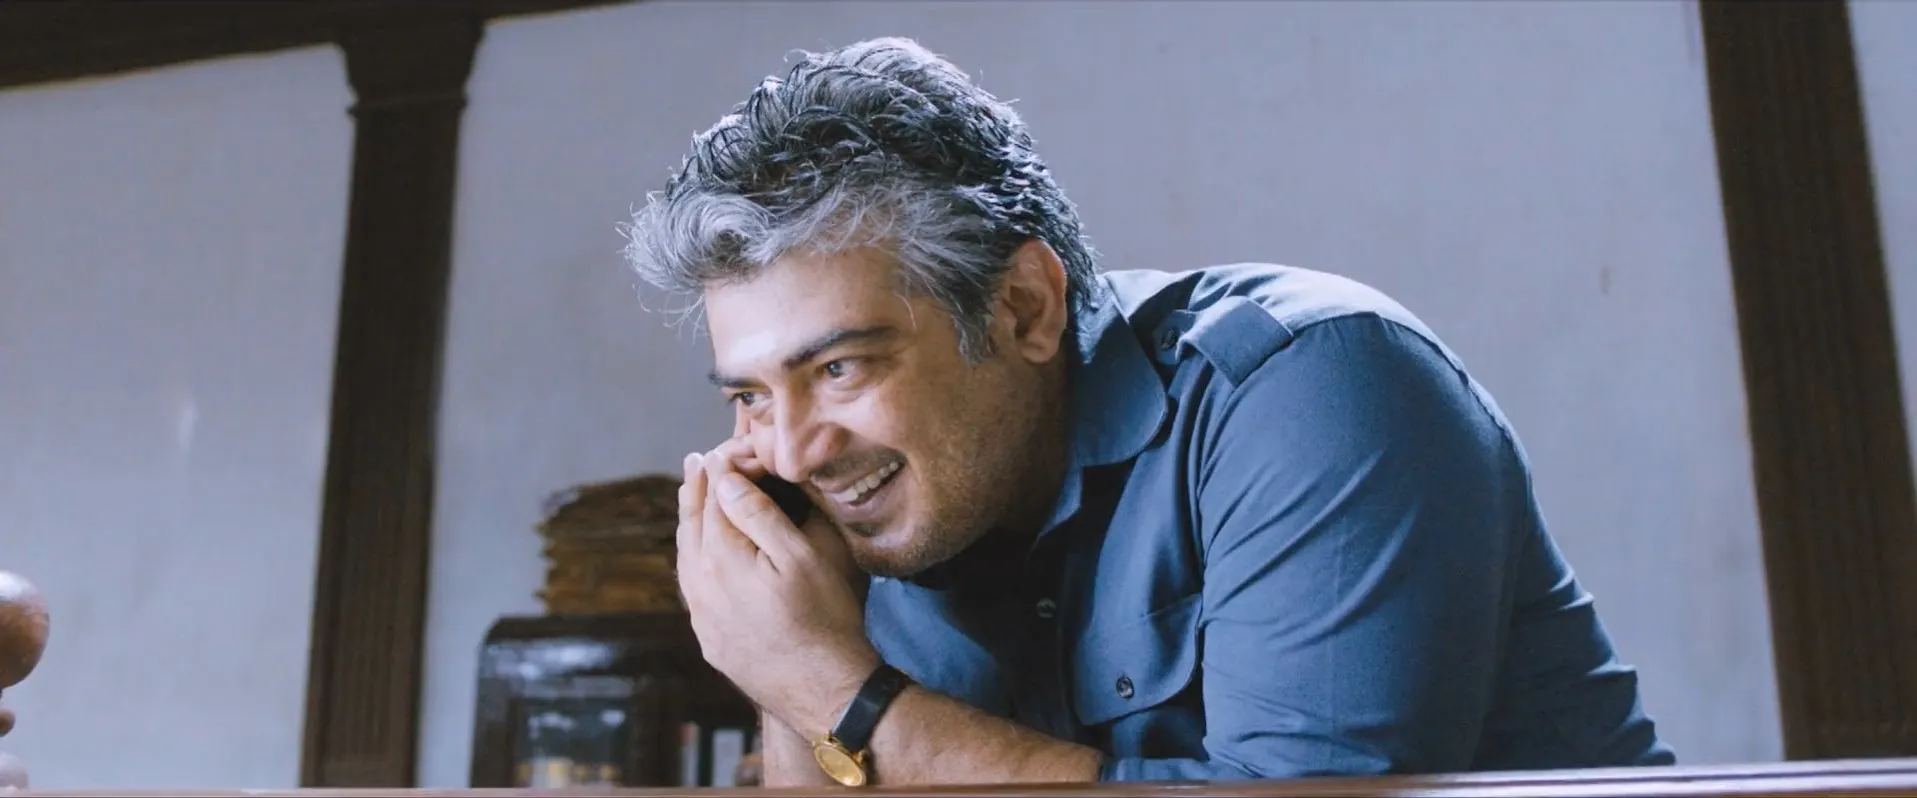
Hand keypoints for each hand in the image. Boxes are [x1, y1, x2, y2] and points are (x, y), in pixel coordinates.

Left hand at [676, 443, 878, 738]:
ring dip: (689, 523)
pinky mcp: (710, 640)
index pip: (714, 497)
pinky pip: (691, 589)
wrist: (825, 691)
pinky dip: (692, 560)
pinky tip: (701, 557)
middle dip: (695, 489)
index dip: (720, 467)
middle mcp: (701, 584)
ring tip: (692, 500)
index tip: (724, 446)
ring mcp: (702, 617)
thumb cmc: (826, 617)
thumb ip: (760, 513)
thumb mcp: (804, 555)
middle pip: (691, 525)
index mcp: (722, 556)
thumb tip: (725, 479)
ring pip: (685, 558)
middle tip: (696, 461)